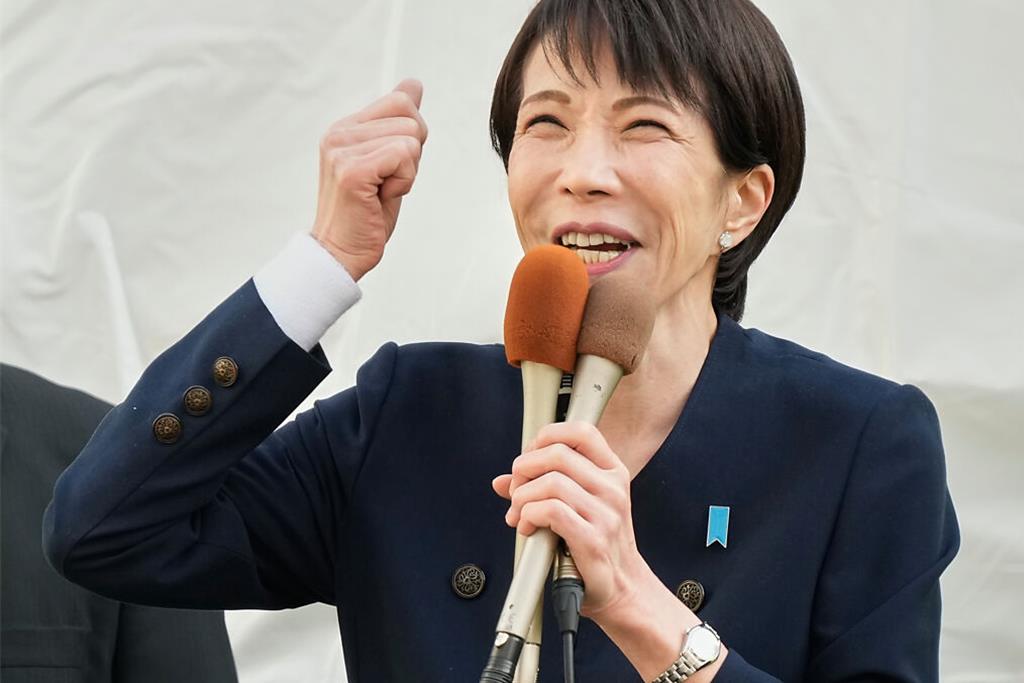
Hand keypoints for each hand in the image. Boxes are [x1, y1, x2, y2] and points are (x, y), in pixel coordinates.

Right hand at [311, 78, 427, 280]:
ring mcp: (342, 150)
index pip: (401, 100)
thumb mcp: (386, 160)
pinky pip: (405, 156)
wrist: (340, 253)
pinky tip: (381, 198)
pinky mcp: (352, 170)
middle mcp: (339, 132)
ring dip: (407, 172)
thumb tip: (413, 84)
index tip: (390, 166)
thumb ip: (397, 123)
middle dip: (412, 156)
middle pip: (411, 118)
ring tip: (380, 191)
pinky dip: (404, 182)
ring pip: (411, 140)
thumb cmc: (365, 213)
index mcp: (345, 127)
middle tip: (386, 182)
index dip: (412, 136)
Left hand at [492, 422, 650, 620]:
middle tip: (517, 491)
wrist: (622, 589)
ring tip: (520, 515)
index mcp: (612, 472)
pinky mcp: (593, 539)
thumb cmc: (599, 546)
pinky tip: (528, 528)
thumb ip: (542, 487)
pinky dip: (528, 516)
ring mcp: (606, 513)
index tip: (529, 457)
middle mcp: (612, 488)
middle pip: (556, 453)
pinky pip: (549, 511)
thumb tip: (501, 482)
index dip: (546, 437)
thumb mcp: (579, 507)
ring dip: (522, 498)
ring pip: (549, 482)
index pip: (581, 432)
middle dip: (524, 470)